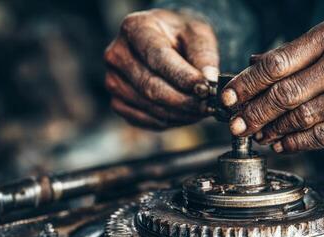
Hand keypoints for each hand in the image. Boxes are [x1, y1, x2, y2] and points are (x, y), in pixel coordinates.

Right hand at [104, 9, 218, 129]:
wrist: (166, 44)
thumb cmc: (181, 37)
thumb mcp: (198, 35)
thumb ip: (204, 56)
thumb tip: (209, 80)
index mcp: (135, 28)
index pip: (157, 57)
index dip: (182, 76)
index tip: (205, 88)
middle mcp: (117, 54)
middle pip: (151, 86)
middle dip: (184, 100)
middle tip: (208, 105)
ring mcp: (114, 80)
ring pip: (150, 107)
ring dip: (181, 113)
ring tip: (201, 109)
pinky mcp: (118, 102)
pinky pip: (146, 120)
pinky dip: (171, 121)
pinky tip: (187, 114)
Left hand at [221, 18, 323, 152]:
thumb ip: (298, 55)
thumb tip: (254, 63)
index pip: (276, 62)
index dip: (246, 83)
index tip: (226, 98)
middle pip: (284, 92)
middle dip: (253, 112)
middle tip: (235, 125)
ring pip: (300, 117)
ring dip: (272, 130)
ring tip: (258, 136)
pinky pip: (321, 136)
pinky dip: (295, 142)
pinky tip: (281, 144)